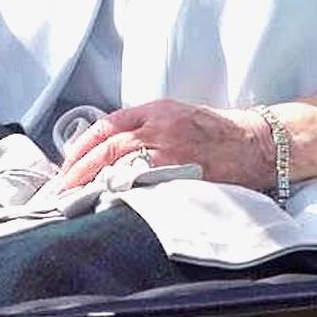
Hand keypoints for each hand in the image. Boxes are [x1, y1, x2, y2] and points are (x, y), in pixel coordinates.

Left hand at [56, 98, 274, 192]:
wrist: (255, 143)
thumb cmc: (216, 132)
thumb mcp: (178, 116)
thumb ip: (147, 127)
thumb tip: (110, 150)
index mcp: (156, 110)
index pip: (107, 125)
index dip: (81, 146)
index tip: (66, 165)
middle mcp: (160, 127)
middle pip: (108, 146)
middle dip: (79, 168)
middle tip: (61, 188)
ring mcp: (171, 151)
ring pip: (121, 166)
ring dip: (94, 184)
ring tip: (75, 200)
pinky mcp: (183, 174)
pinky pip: (145, 185)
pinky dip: (123, 194)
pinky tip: (107, 206)